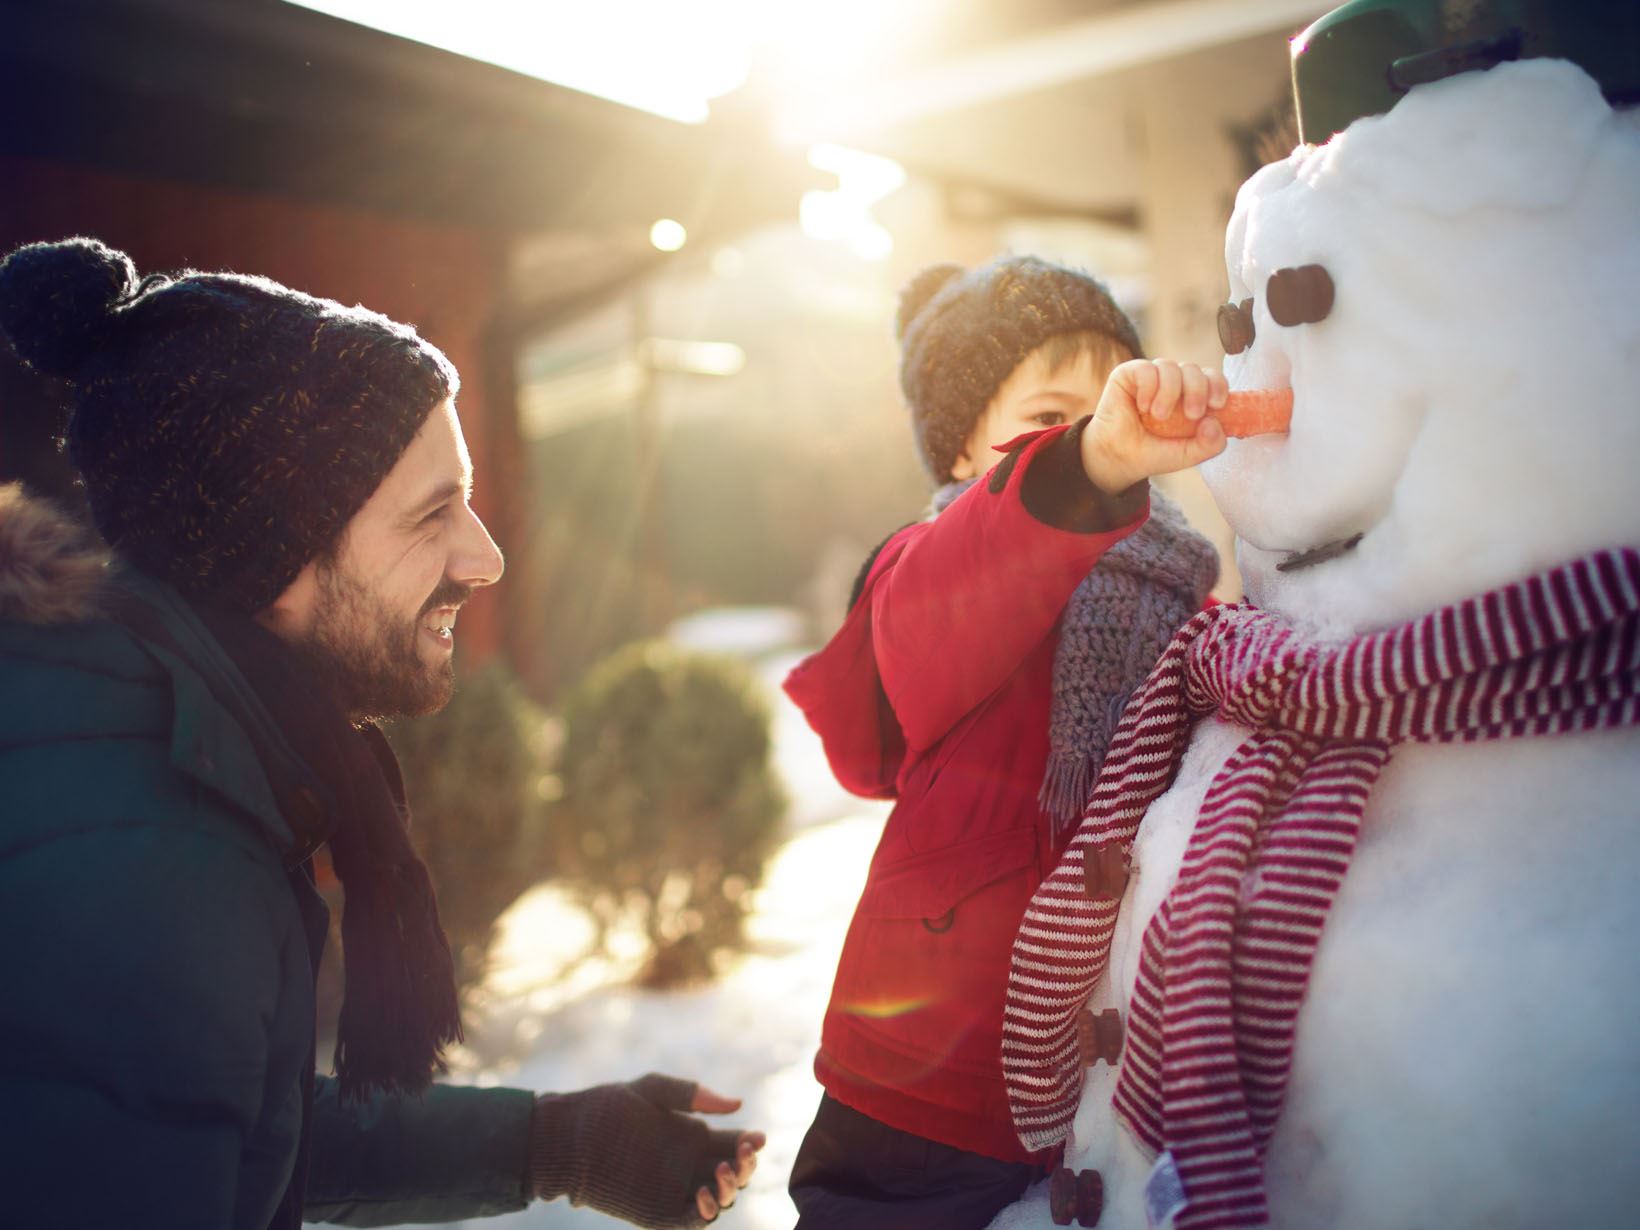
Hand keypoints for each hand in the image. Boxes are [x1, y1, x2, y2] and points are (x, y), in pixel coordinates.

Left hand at [529, 1073, 766, 1228]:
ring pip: (720, 1199)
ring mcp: (676, 1190)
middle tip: (742, 1154)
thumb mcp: (652, 1090)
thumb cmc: (607, 1108)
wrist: (568, 1138)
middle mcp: (689, 1165)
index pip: (735, 1144)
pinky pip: (693, 1220)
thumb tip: (737, 1105)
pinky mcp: (659, 1212)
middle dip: (747, 1166)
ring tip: (722, 1171)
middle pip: (735, 1173)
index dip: (751, 1143)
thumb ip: (692, 1094)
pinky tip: (704, 1193)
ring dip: (730, 1189)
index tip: (756, 1138)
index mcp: (692, 1136)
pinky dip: (706, 1212)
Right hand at [1080, 358, 1228, 493]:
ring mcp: (1152, 376)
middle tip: (1190, 414)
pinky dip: (1149, 388)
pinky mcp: (1129, 374)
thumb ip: (1209, 445)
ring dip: (1170, 392)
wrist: (1118, 458)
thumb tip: (1215, 422)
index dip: (1218, 386)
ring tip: (1159, 416)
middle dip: (1197, 390)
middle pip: (1194, 370)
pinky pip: (1146, 369)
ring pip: (1170, 367)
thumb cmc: (1152, 453)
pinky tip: (1142, 407)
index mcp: (1191, 396)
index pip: (1212, 378)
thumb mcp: (1187, 455)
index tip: (1217, 404)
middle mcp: (1174, 382)